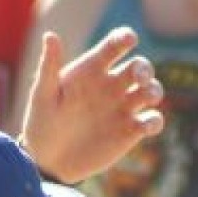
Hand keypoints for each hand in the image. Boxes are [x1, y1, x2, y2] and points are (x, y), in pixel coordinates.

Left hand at [20, 27, 163, 181]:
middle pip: (138, 67)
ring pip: (150, 91)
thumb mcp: (43, 95)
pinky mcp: (131, 131)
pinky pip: (152, 121)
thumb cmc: (42, 122)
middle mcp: (112, 85)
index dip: (124, 38)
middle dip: (144, 68)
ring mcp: (124, 108)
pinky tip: (146, 126)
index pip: (113, 46)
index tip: (129, 39)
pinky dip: (154, 121)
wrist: (49, 161)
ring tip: (148, 96)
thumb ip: (49, 67)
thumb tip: (50, 35)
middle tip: (139, 76)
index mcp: (92, 69)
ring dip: (154, 90)